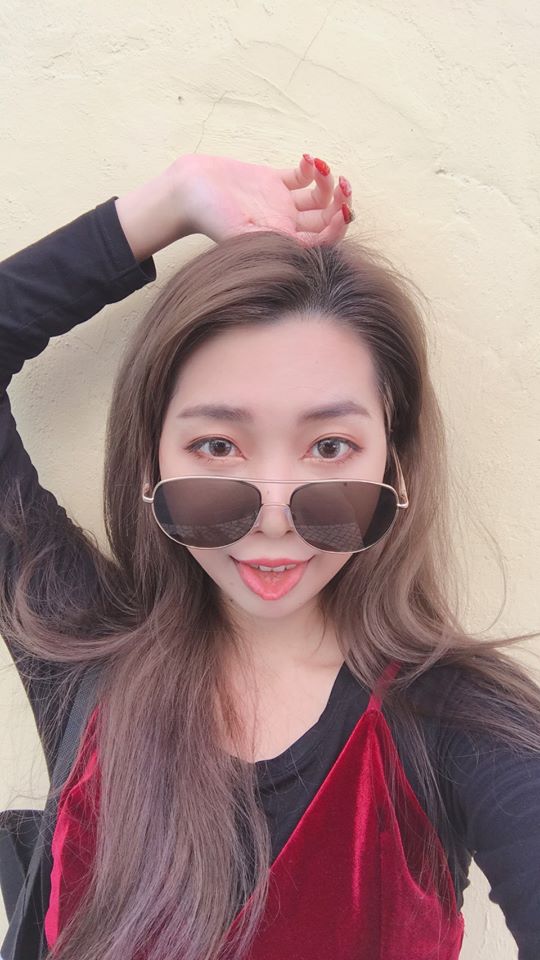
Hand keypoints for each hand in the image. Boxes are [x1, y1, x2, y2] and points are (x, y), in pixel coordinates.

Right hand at [173, 152, 353, 245]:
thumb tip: (309, 249)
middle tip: (343, 185)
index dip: (338, 228)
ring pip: (318, 197)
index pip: (322, 242)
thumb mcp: (244, 234)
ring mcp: (280, 203)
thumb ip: (275, 240)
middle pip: (325, 218)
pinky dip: (310, 168)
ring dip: (328, 182)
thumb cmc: (211, 217)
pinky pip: (301, 177)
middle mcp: (285, 225)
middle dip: (339, 203)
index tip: (343, 210)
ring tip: (323, 167)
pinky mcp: (272, 182)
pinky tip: (307, 159)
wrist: (188, 191)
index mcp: (283, 242)